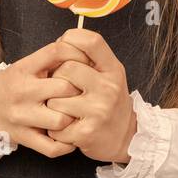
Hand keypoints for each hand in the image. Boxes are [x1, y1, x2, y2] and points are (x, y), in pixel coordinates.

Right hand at [0, 41, 88, 157]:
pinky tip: (72, 135)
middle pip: (64, 88)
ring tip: (76, 114)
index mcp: (23, 69)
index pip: (56, 52)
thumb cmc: (17, 83)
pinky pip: (52, 147)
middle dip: (79, 89)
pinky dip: (66, 144)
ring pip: (60, 120)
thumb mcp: (28, 65)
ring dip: (73, 118)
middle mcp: (21, 92)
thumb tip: (85, 49)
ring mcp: (21, 117)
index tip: (88, 61)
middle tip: (85, 92)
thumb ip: (53, 58)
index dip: (78, 54)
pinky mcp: (23, 138)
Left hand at [44, 28, 135, 162]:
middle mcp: (108, 88)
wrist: (125, 137)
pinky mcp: (86, 132)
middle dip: (56, 78)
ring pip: (55, 99)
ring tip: (64, 109)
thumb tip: (60, 42)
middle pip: (66, 68)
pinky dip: (55, 129)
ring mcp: (98, 110)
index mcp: (113, 70)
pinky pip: (55, 125)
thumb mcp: (109, 74)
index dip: (70, 39)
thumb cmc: (109, 102)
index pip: (91, 41)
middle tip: (62, 88)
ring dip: (53, 106)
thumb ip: (90, 57)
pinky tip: (66, 127)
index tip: (63, 47)